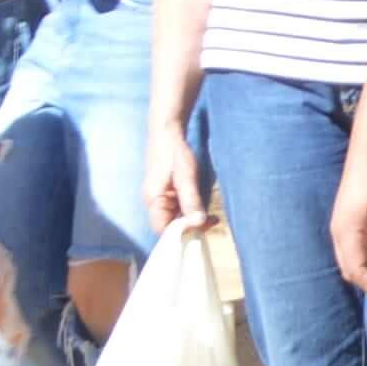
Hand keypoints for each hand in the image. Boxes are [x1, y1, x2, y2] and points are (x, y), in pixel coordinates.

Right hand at [146, 121, 208, 240]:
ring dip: (192, 218)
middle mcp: (153, 202)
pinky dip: (190, 210)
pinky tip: (204, 207)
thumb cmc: (175, 152)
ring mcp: (159, 198)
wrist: (168, 131)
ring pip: (175, 217)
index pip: (163, 230)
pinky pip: (178, 208)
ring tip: (212, 216)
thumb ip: (191, 201)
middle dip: (190, 226)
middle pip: (170, 225)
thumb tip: (198, 223)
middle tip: (213, 220)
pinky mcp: (167, 192)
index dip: (182, 233)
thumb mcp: (186, 177)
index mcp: (153, 201)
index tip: (204, 227)